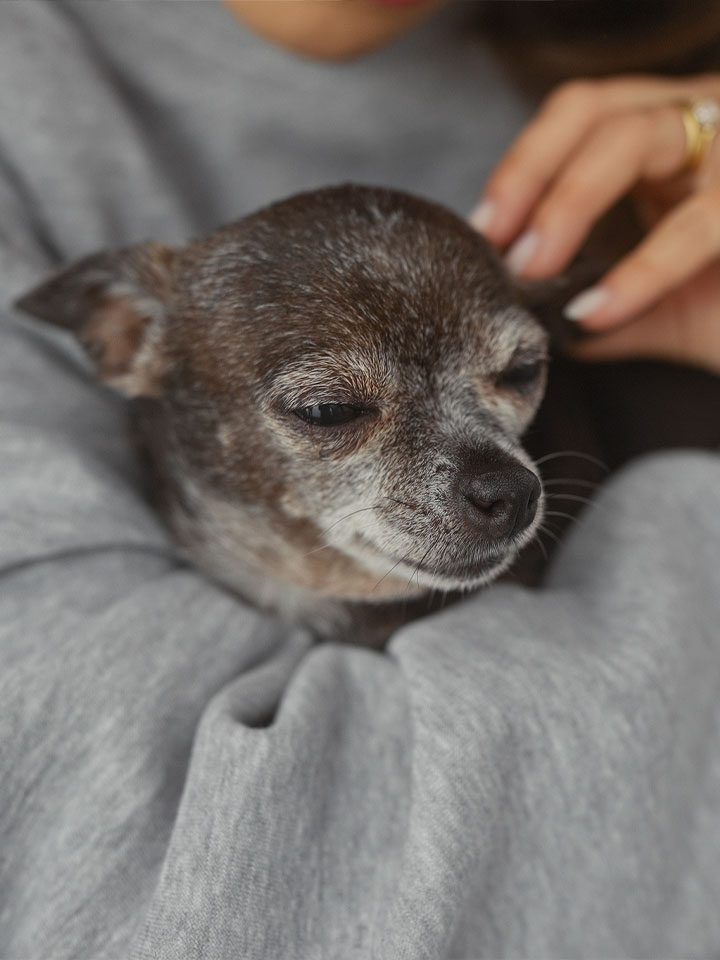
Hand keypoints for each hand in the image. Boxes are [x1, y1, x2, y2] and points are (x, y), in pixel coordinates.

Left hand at [471, 75, 719, 373]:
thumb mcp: (663, 307)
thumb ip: (606, 305)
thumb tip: (539, 322)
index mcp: (674, 140)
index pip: (582, 115)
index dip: (525, 165)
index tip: (487, 229)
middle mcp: (707, 122)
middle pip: (599, 112)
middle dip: (535, 178)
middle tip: (508, 251)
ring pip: (637, 135)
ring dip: (570, 201)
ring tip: (538, 270)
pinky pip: (700, 221)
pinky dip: (641, 269)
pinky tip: (598, 310)